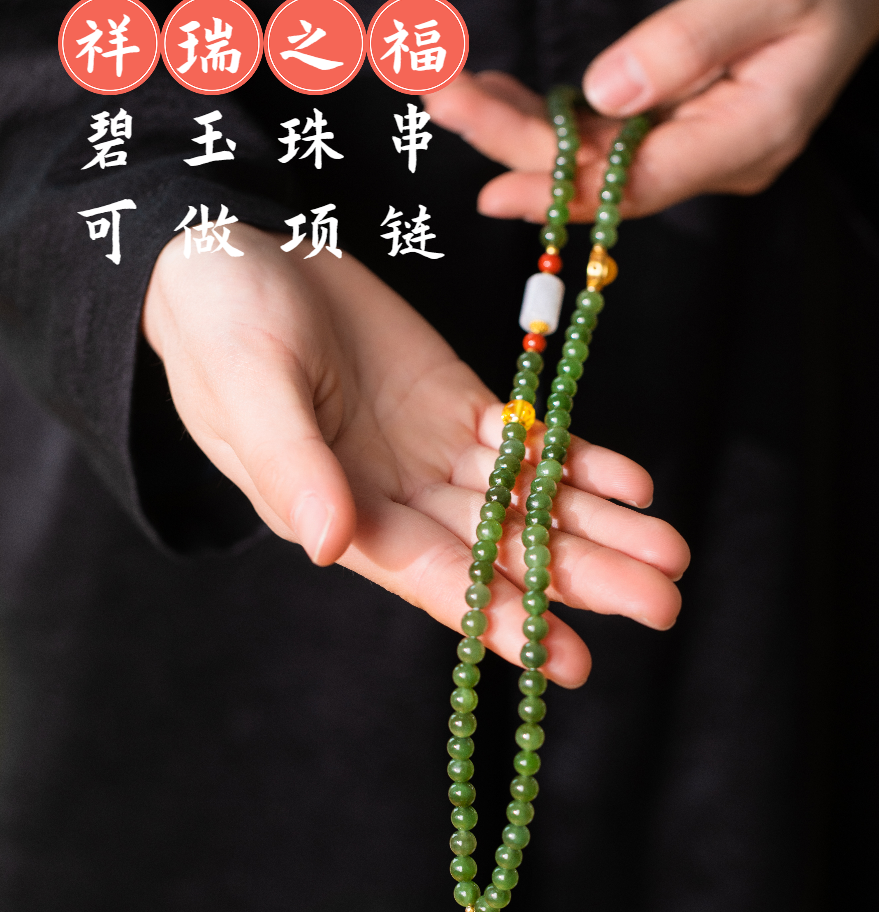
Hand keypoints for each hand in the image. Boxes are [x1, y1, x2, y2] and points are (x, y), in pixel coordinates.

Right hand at [143, 225, 688, 686]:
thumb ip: (291, 464)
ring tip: (670, 552)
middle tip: (662, 604)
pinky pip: (524, 442)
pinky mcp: (455, 405)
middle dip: (579, 577)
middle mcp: (395, 499)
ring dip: (597, 527)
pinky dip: (576, 462)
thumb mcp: (250, 387)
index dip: (501, 618)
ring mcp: (430, 454)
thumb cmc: (220, 324)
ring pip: (525, 503)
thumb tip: (331, 546)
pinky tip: (631, 483)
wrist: (237, 252)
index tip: (570, 659)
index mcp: (340, 513)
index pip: (432, 578)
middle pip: (499, 551)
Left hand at [424, 0, 878, 219]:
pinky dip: (548, 114)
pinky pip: (603, 131)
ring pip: (595, 155)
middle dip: (517, 145)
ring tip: (453, 94)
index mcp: (750, 135)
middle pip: (603, 173)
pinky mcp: (678, 120)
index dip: (561, 190)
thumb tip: (607, 93)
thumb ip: (688, 40)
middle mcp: (716, 154)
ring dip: (520, 129)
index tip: (491, 188)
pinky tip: (500, 94)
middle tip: (443, 100)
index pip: (641, 183)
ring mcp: (696, 141)